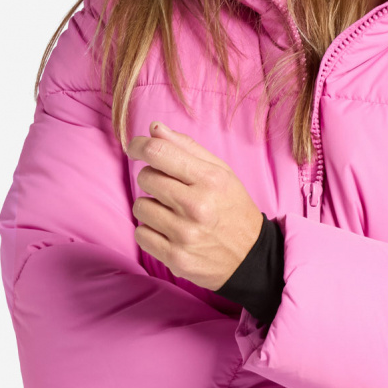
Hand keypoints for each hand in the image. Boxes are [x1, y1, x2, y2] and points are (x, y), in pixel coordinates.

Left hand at [127, 122, 263, 289]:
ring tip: (172, 214)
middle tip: (169, 189)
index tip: (136, 148)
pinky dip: (151, 232)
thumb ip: (187, 148)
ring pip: (140, 207)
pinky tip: (169, 232)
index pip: (158, 151)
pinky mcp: (176, 258)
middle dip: (152, 179)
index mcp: (210, 180)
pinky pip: (141, 235)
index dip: (139, 146)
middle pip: (145, 178)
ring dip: (151, 208)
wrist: (251, 257)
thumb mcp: (221, 173)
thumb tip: (154, 129)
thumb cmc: (233, 209)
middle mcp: (196, 206)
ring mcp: (185, 234)